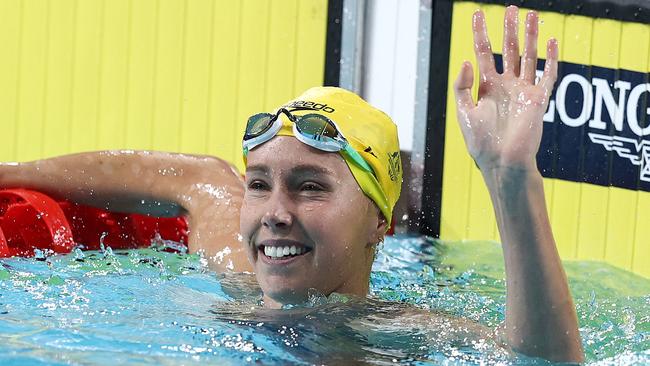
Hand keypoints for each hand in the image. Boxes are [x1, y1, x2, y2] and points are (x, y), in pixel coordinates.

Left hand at [454, 6, 557, 171]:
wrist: (502, 162)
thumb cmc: (481, 143)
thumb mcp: (464, 113)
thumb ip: (462, 87)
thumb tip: (465, 60)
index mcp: (487, 87)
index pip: (484, 53)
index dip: (481, 34)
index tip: (477, 15)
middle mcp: (506, 86)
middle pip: (509, 50)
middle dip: (509, 30)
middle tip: (510, 8)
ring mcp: (523, 91)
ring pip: (529, 57)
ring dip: (530, 37)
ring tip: (531, 15)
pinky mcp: (538, 100)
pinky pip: (547, 75)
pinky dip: (551, 58)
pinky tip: (551, 42)